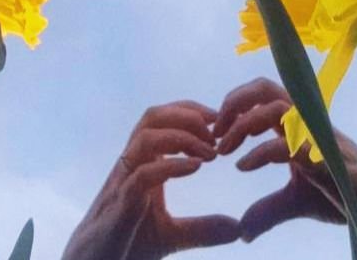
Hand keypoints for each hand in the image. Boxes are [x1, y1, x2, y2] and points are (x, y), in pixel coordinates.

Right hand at [63, 101, 240, 259]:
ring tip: (210, 153)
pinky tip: (195, 168)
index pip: (161, 120)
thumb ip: (202, 229)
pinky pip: (142, 175)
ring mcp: (123, 184)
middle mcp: (130, 168)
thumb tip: (237, 228)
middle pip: (152, 118)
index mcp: (142, 166)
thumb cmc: (125, 245)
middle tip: (216, 132)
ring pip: (144, 138)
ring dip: (182, 137)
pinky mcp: (119, 207)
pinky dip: (170, 166)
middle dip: (187, 115)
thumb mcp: (172, 236)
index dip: (190, 111)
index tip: (219, 120)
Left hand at [213, 78, 356, 258]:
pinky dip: (260, 152)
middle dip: (234, 103)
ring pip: (276, 108)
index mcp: (297, 126)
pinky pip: (290, 144)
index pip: (262, 94)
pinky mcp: (327, 158)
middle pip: (266, 88)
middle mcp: (307, 123)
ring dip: (243, 124)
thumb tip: (242, 231)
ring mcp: (317, 137)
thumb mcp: (296, 202)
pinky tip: (243, 167)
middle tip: (215, 133)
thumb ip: (267, 209)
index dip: (234, 104)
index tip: (215, 133)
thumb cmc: (344, 195)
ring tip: (224, 149)